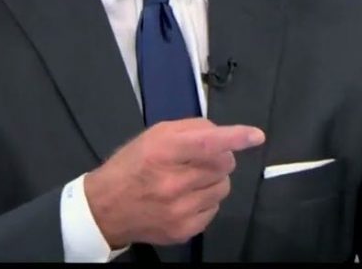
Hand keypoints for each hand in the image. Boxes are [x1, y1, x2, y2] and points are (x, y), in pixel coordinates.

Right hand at [84, 118, 264, 248]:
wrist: (105, 209)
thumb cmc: (131, 166)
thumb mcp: (153, 136)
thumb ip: (190, 129)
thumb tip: (222, 134)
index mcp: (162, 153)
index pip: (205, 144)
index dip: (234, 138)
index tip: (256, 136)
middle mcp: (172, 183)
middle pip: (224, 165)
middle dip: (220, 158)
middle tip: (201, 159)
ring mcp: (179, 211)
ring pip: (223, 188)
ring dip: (214, 180)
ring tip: (191, 180)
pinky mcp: (184, 231)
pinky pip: (214, 209)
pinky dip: (206, 201)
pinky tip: (186, 198)